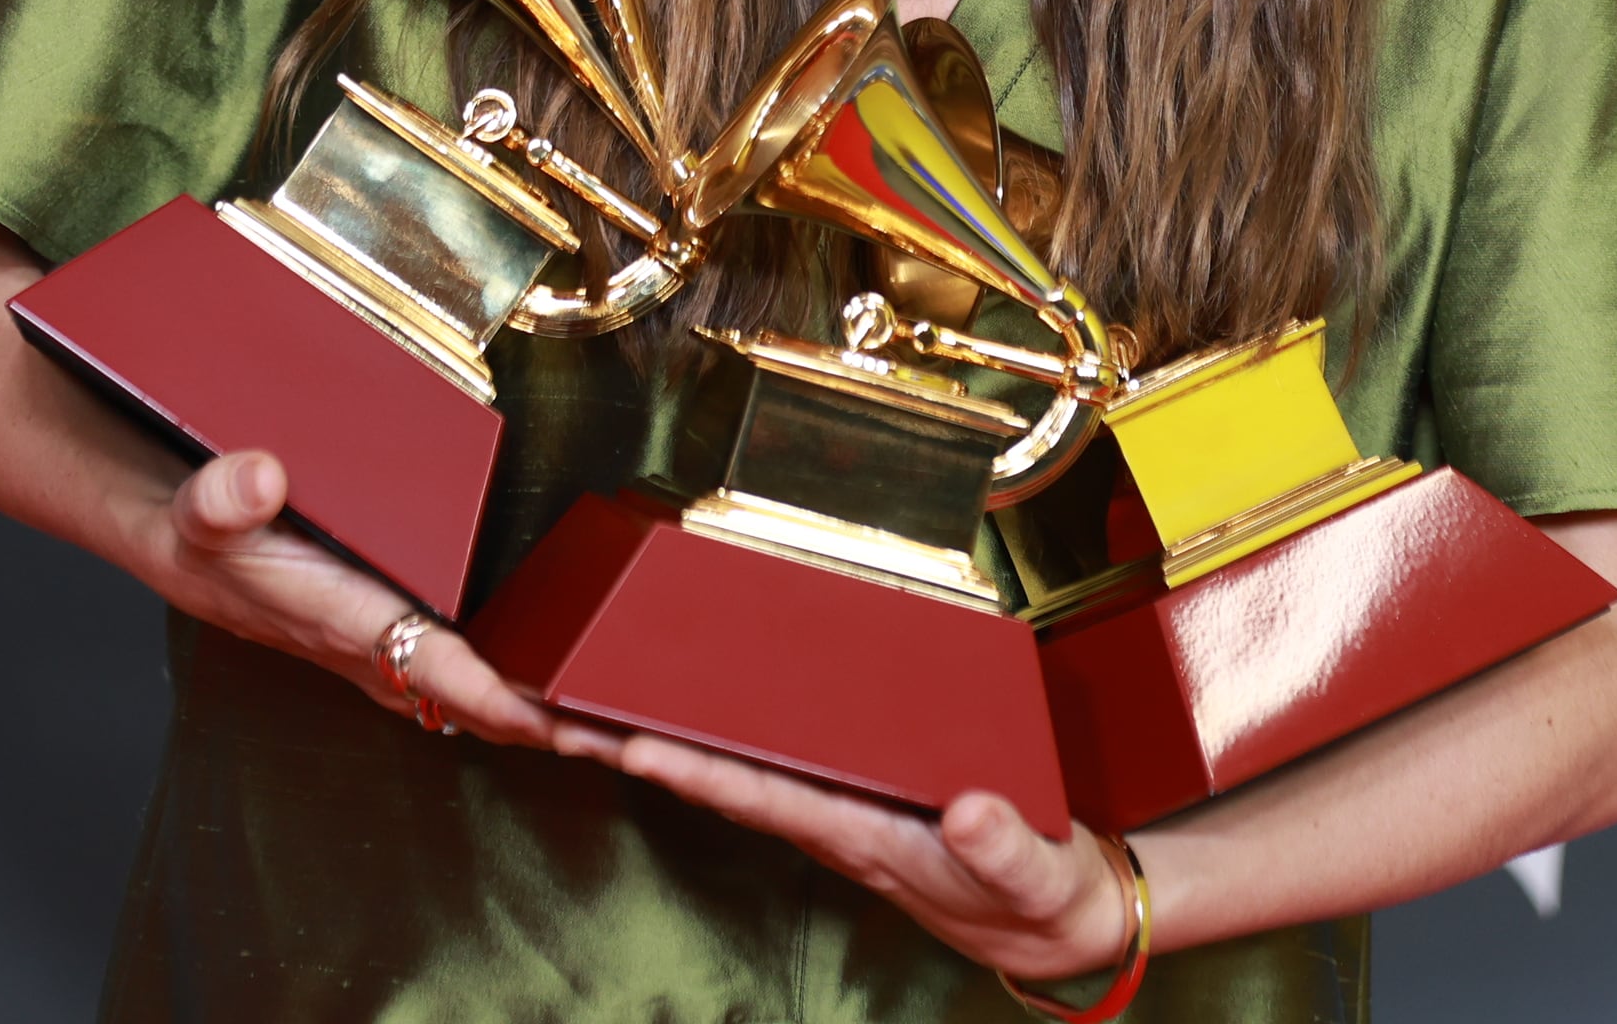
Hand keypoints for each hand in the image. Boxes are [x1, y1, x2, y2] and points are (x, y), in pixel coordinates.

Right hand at [139, 451, 622, 762]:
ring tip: (627, 719)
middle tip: (638, 735)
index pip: (435, 671)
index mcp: (344, 623)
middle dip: (551, 726)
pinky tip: (566, 681)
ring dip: (545, 713)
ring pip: (479, 697)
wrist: (180, 545)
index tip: (560, 721)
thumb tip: (260, 478)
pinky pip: (464, 675)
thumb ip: (223, 496)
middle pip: (479, 704)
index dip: (499, 700)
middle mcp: (373, 650)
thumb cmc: (200, 533)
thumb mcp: (198, 506)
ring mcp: (386, 650)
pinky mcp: (391, 634)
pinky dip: (516, 687)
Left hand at [605, 731, 1140, 981]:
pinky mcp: (858, 789)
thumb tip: (968, 813)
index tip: (638, 749)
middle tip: (562, 712)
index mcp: (867, 838)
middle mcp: (835, 820)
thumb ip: (1002, 851)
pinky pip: (775, 754)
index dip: (704, 776)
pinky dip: (723, 731)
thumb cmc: (1038, 897)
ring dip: (666, 735)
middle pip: (725, 778)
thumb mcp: (1035, 880)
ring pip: (739, 765)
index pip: (770, 800)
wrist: (1054, 919)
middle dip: (644, 748)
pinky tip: (687, 702)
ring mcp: (841, 806)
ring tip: (592, 698)